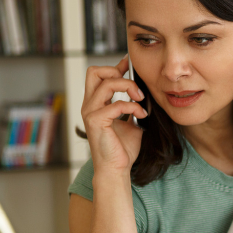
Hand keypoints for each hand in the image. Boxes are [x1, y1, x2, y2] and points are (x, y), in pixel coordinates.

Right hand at [81, 54, 148, 175]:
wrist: (118, 168)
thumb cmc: (123, 148)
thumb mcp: (131, 121)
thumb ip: (132, 105)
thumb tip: (143, 91)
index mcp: (96, 103)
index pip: (99, 75)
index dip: (116, 66)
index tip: (130, 63)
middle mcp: (89, 105)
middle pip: (94, 72)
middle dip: (116, 71)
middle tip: (133, 86)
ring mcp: (90, 112)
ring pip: (107, 83)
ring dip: (128, 87)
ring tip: (140, 99)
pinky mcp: (95, 121)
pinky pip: (117, 104)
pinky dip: (132, 106)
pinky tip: (141, 114)